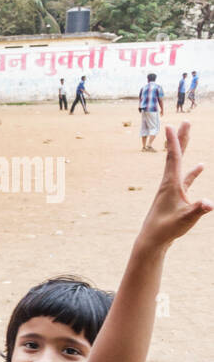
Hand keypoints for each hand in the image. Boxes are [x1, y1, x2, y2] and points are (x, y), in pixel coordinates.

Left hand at [138, 123, 209, 248]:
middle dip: (181, 138)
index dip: (173, 141)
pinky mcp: (175, 197)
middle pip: (176, 156)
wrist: (152, 240)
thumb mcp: (185, 219)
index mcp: (170, 184)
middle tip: (185, 121)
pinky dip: (193, 172)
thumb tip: (209, 204)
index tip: (170, 125)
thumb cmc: (167, 229)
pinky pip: (186, 179)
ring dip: (184, 150)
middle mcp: (169, 183)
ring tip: (188, 136)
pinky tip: (200, 166)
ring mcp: (171, 189)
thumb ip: (197, 210)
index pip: (173, 158)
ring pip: (180, 165)